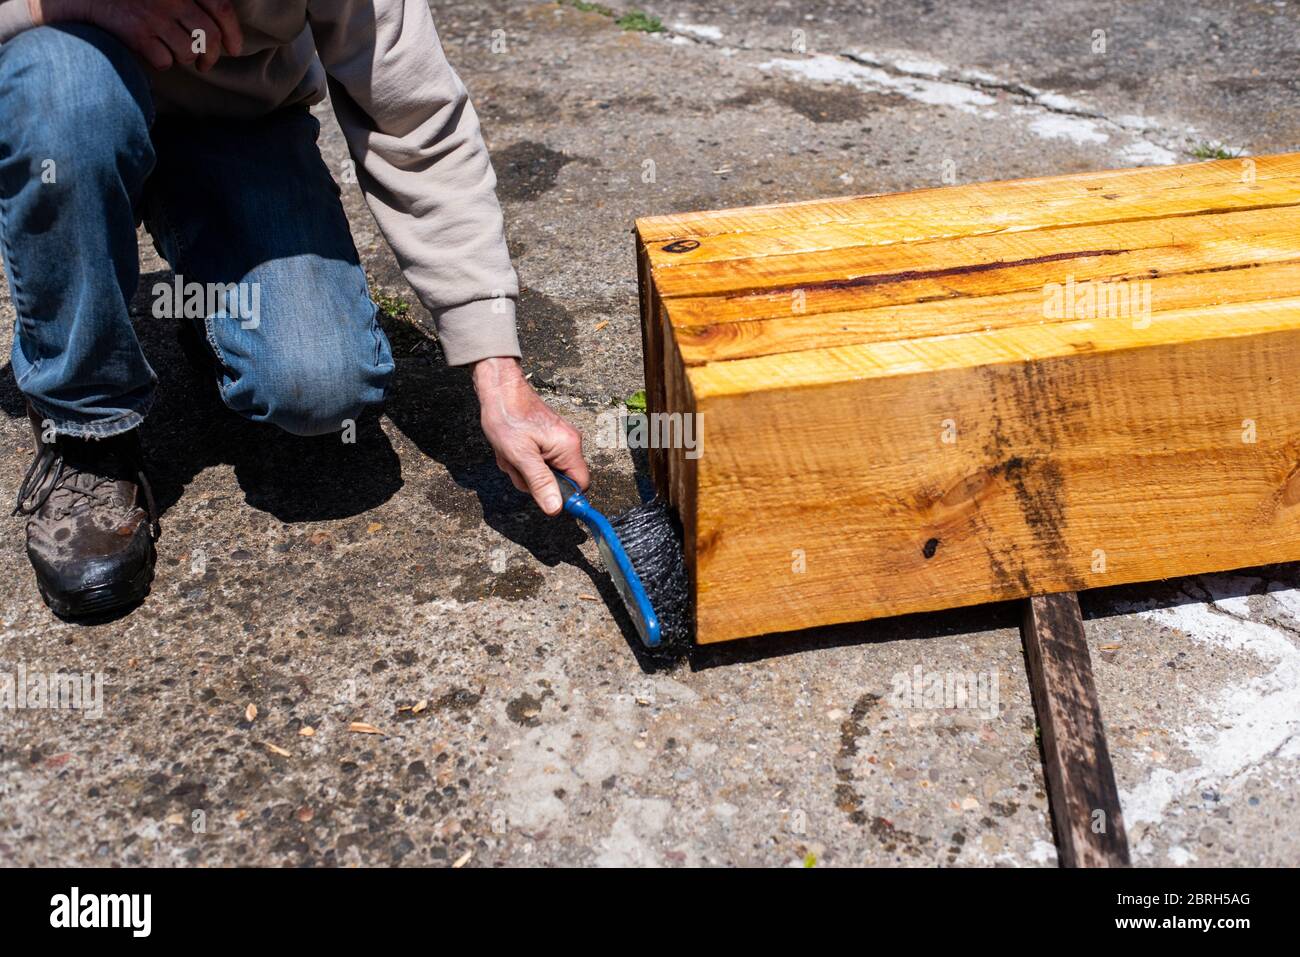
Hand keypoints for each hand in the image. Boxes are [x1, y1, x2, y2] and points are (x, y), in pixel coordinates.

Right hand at [31, 0, 243, 71]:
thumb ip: (190, 2)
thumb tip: (223, 34)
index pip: (221, 8)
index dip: (233, 33)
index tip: (235, 49)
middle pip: (208, 38)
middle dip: (211, 57)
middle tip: (206, 63)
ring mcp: (154, 16)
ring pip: (188, 52)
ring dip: (185, 59)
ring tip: (177, 54)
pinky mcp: (137, 33)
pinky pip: (165, 61)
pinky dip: (162, 62)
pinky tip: (152, 52)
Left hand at [473, 357, 588, 514]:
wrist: (499, 388)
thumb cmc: (508, 417)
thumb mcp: (520, 456)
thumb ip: (540, 482)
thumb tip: (556, 508)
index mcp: (569, 447)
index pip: (580, 485)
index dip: (562, 495)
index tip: (540, 493)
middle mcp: (569, 443)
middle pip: (559, 480)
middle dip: (534, 480)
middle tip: (516, 465)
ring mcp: (558, 440)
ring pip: (545, 471)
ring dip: (524, 469)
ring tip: (510, 454)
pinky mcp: (547, 438)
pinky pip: (538, 459)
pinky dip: (522, 459)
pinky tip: (510, 449)